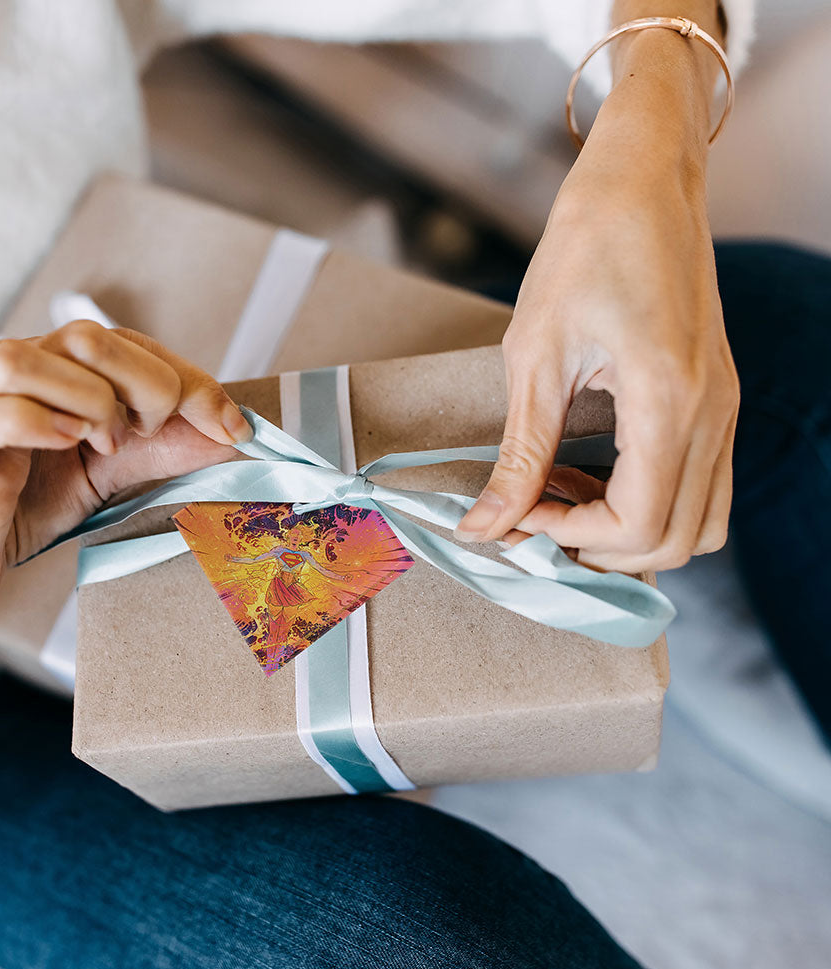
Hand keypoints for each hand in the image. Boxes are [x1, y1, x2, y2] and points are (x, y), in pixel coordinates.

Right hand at [0, 322, 249, 680]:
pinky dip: (35, 421)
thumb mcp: (111, 472)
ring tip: (100, 446)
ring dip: (87, 401)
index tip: (232, 430)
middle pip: (85, 336)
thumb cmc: (25, 510)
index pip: (132, 345)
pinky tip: (65, 445)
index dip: (191, 381)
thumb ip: (166, 447)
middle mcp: (16, 372)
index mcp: (57, 371)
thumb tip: (238, 433)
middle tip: (146, 440)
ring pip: (25, 359)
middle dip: (144, 387)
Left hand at [455, 26, 738, 572]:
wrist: (642, 177)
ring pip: (699, 523)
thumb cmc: (586, 246)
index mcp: (671, 401)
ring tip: (561, 498)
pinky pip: (700, 485)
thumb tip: (485, 525)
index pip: (639, 526)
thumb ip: (518, 455)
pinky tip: (590, 472)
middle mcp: (714, 414)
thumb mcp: (534, 356)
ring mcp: (724, 408)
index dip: (570, 537)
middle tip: (534, 517)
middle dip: (599, 549)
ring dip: (628, 533)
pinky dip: (649, 502)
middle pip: (676, 542)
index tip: (518, 512)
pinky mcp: (716, 397)